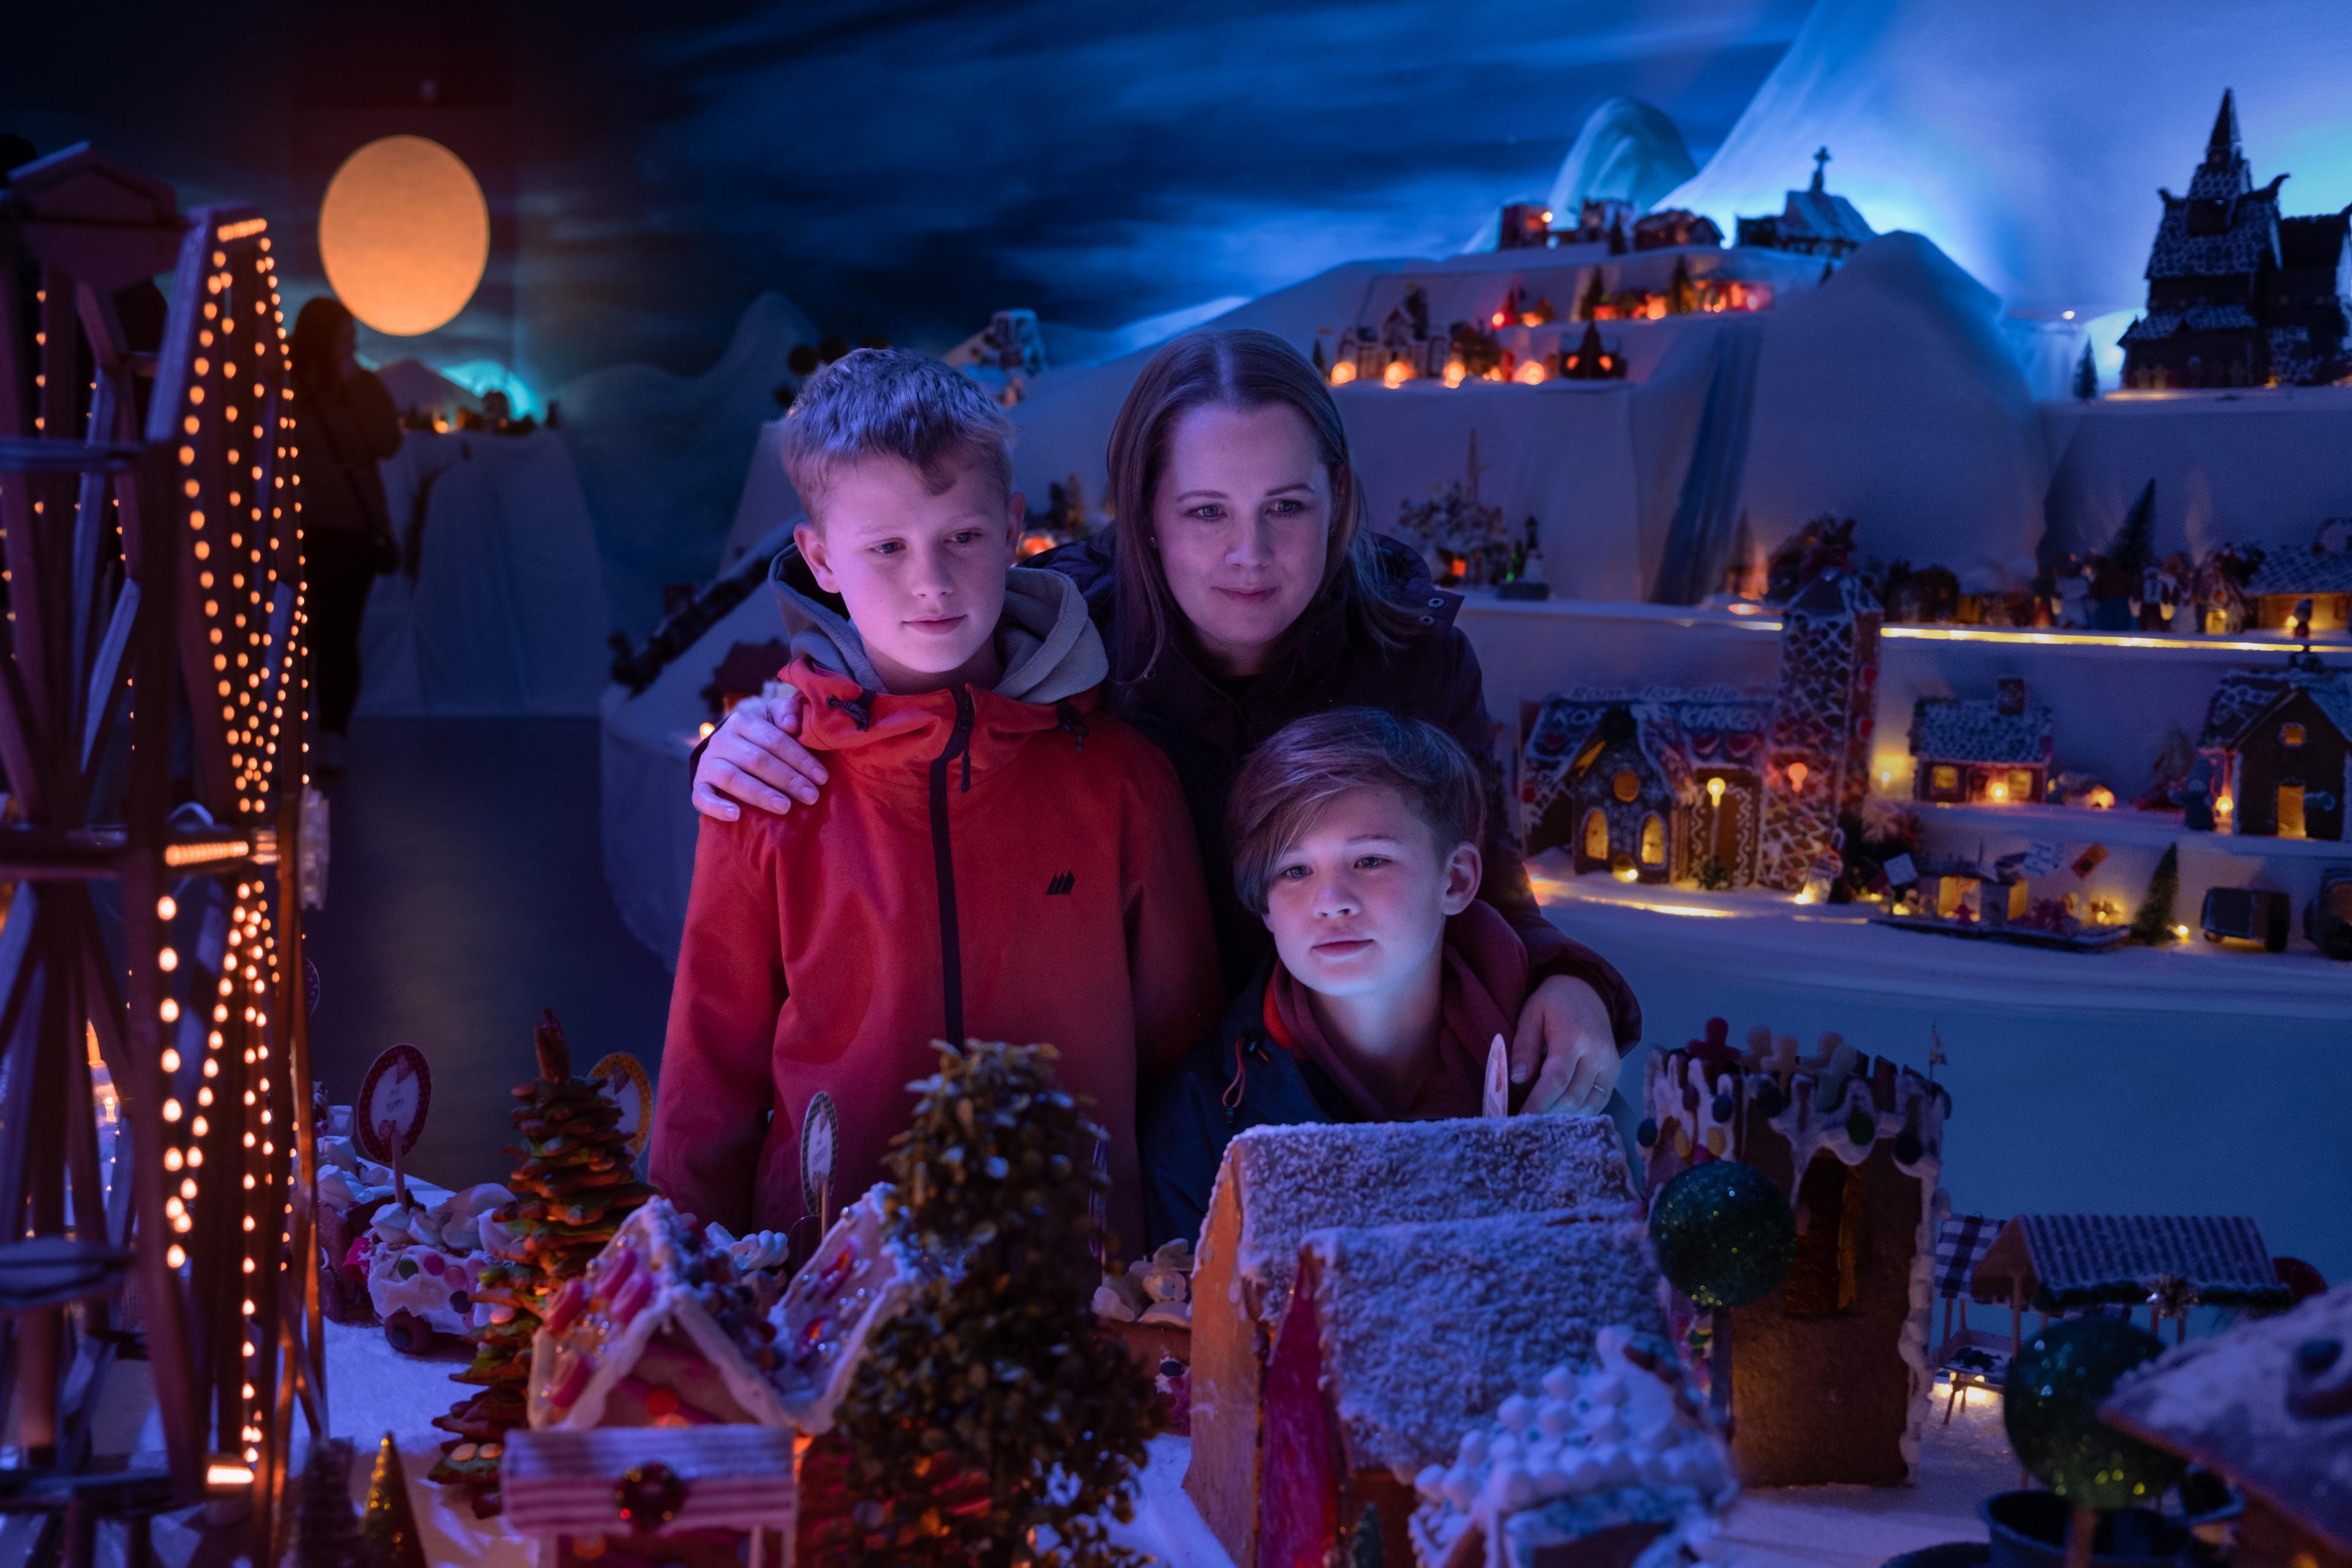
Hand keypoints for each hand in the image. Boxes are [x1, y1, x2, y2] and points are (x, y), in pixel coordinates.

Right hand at [691, 690, 826, 820]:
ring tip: (785, 807)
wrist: (729, 745)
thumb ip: (788, 712)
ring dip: (760, 794)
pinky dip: (717, 807)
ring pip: (733, 778)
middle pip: (757, 760)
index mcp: (743, 720)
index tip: (822, 778)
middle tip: (811, 796)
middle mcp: (722, 739)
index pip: (775, 740)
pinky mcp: (699, 783)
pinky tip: (736, 815)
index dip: (800, 759)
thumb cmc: (762, 733)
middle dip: (787, 779)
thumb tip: (791, 725)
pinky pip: (702, 796)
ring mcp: (708, 762)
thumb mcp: (776, 716)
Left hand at [1508, 974, 1620, 1114]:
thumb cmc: (1554, 1002)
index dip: (1538, 1103)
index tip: (1521, 1117)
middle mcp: (1597, 1053)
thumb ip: (1524, 1046)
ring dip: (1564, 1115)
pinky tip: (1563, 1112)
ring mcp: (1610, 1063)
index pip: (1556, 1079)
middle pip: (1572, 1096)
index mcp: (1573, 1037)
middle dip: (1548, 1112)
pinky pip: (1600, 1100)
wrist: (1587, 990)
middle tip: (1528, 1120)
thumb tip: (1518, 1078)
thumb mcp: (1531, 1014)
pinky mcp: (1615, 1070)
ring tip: (1543, 1117)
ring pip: (1588, 1104)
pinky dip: (1581, 1111)